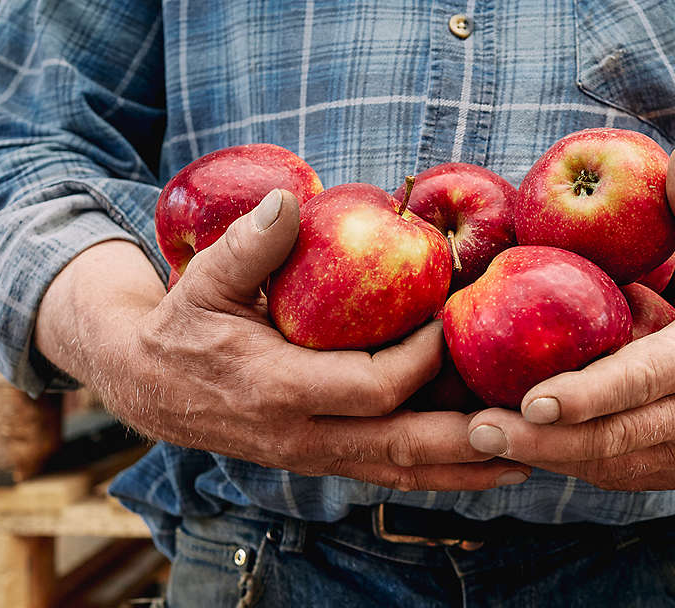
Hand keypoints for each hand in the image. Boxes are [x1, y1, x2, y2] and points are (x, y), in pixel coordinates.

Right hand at [35, 189, 528, 490]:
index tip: (455, 323)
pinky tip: (478, 466)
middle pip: (402, 446)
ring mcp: (315, 455)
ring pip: (401, 472)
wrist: (149, 386)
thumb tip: (288, 201)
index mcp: (279, 388)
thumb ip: (248, 246)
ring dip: (464, 469)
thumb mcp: (204, 280)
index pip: (374, 385)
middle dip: (467, 438)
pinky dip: (437, 473)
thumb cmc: (183, 326)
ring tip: (524, 462)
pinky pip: (388, 473)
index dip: (423, 359)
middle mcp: (304, 435)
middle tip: (525, 424)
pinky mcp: (323, 459)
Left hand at [465, 144, 674, 490]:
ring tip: (483, 441)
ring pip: (612, 465)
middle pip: (617, 438)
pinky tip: (527, 448)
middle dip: (544, 440)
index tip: (532, 401)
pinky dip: (573, 463)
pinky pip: (621, 474)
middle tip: (476, 430)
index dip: (589, 395)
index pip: (646, 379)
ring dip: (548, 457)